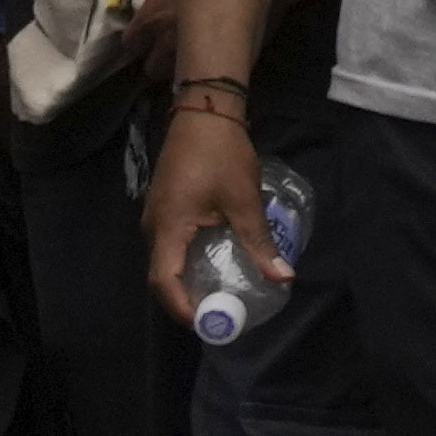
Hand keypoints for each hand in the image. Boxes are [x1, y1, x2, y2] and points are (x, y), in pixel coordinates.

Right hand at [142, 100, 278, 332]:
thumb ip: (259, 242)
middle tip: (215, 315)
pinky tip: (210, 265)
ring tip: (215, 296)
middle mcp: (153, 227)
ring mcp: (156, 216)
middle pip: (160, 276)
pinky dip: (184, 263)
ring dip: (184, 281)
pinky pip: (169, 245)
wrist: (204, 111)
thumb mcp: (244, 200)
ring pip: (164, 260)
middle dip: (184, 300)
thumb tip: (283, 277)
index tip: (207, 323)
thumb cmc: (222, 155)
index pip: (163, 281)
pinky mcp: (164, 207)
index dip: (182, 307)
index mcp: (167, 228)